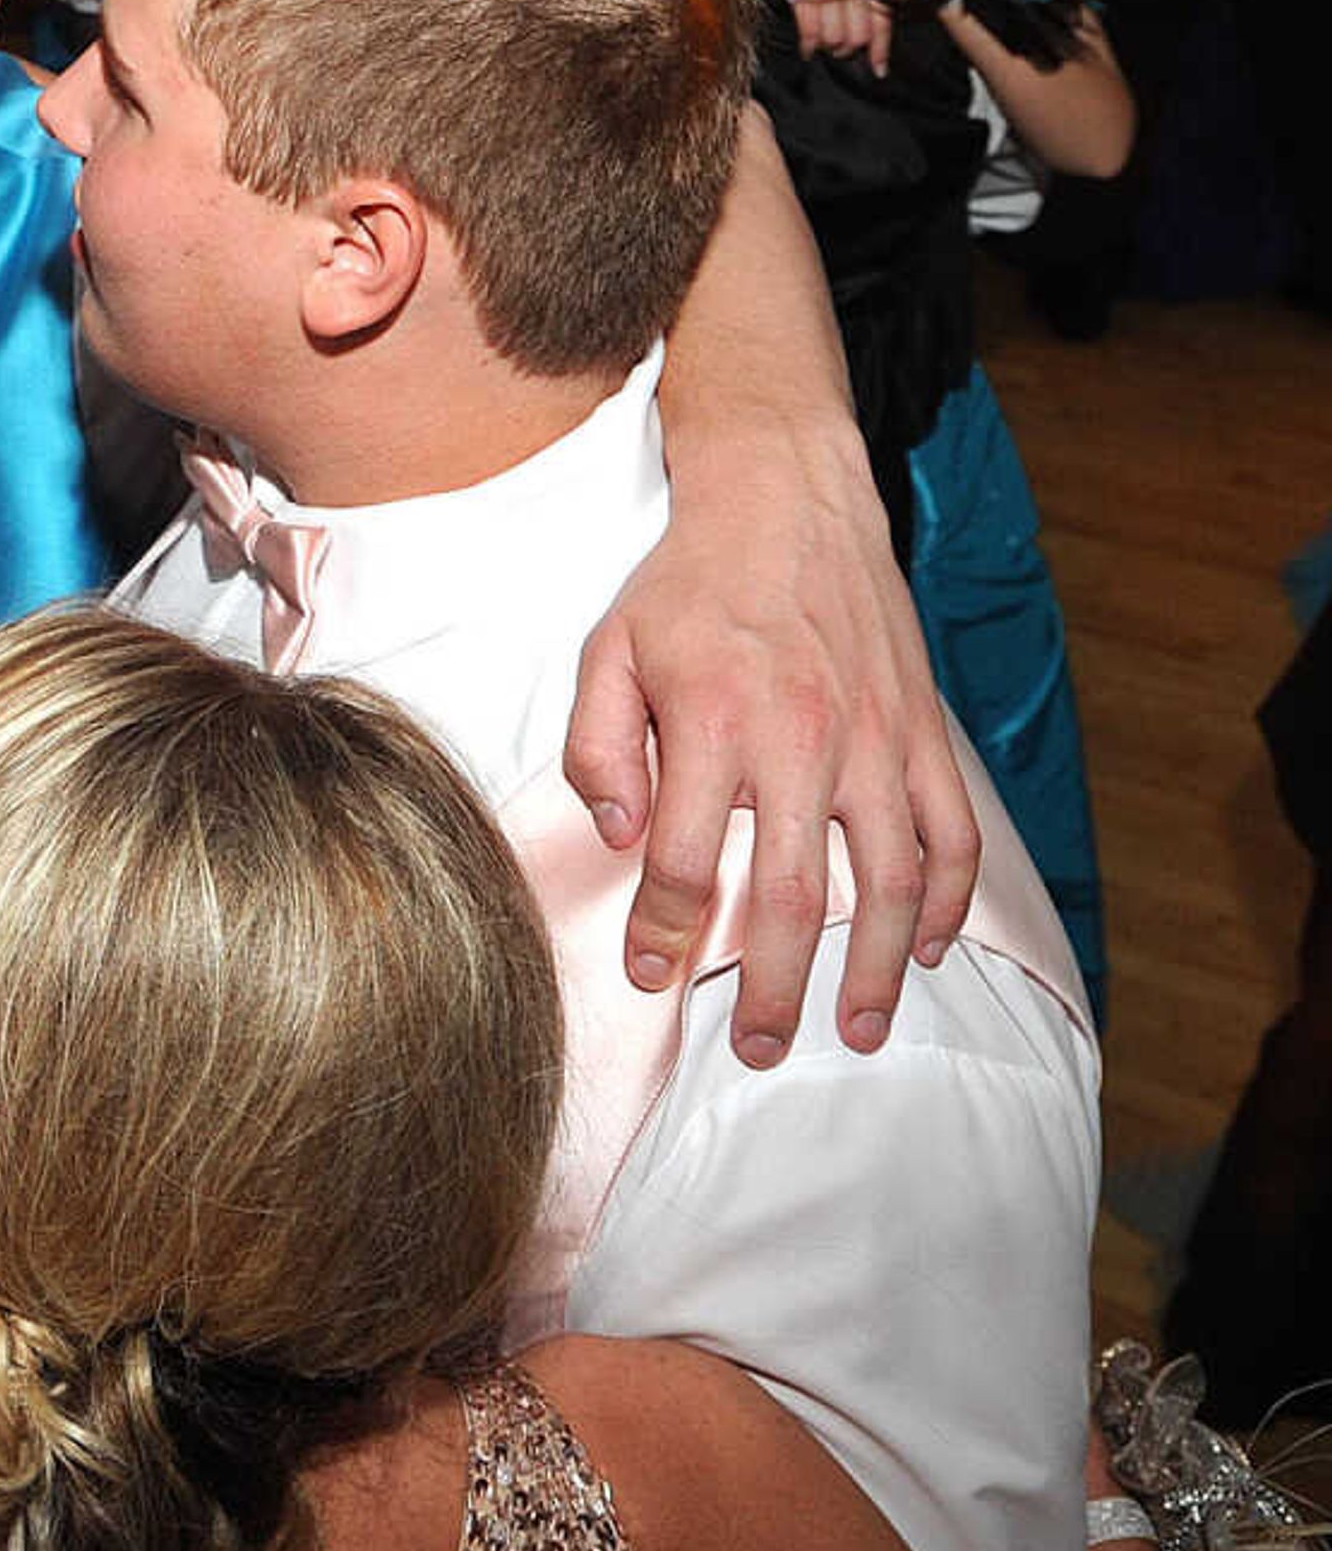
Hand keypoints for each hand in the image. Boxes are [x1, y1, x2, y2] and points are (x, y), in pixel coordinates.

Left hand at [566, 350, 976, 1060]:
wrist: (787, 499)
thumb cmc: (686, 584)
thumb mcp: (607, 650)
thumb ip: (599, 747)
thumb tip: (625, 835)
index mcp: (714, 723)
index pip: (689, 862)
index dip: (668, 935)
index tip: (653, 981)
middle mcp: (803, 738)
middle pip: (796, 895)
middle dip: (776, 987)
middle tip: (761, 1050)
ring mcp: (875, 738)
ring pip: (889, 881)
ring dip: (874, 969)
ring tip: (855, 1030)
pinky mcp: (921, 730)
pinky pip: (951, 833)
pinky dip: (946, 900)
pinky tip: (924, 948)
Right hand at [792, 0, 895, 72]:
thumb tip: (873, 26)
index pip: (881, 22)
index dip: (880, 50)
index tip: (879, 70)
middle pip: (858, 35)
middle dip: (847, 50)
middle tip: (839, 53)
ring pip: (835, 36)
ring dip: (827, 48)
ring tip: (821, 49)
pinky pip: (811, 30)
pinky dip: (809, 44)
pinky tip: (807, 49)